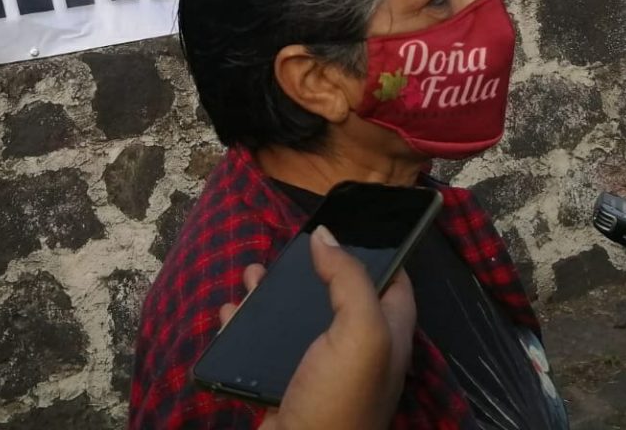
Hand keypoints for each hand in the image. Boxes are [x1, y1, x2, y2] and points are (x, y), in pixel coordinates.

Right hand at [219, 227, 415, 429]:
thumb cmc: (340, 400)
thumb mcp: (360, 333)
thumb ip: (348, 279)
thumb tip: (325, 235)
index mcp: (388, 336)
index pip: (395, 282)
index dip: (378, 252)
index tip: (348, 225)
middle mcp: (357, 351)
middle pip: (337, 295)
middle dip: (310, 269)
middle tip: (284, 251)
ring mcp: (319, 370)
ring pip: (296, 319)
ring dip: (272, 295)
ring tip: (250, 275)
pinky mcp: (284, 386)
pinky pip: (263, 347)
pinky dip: (246, 327)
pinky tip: (230, 313)